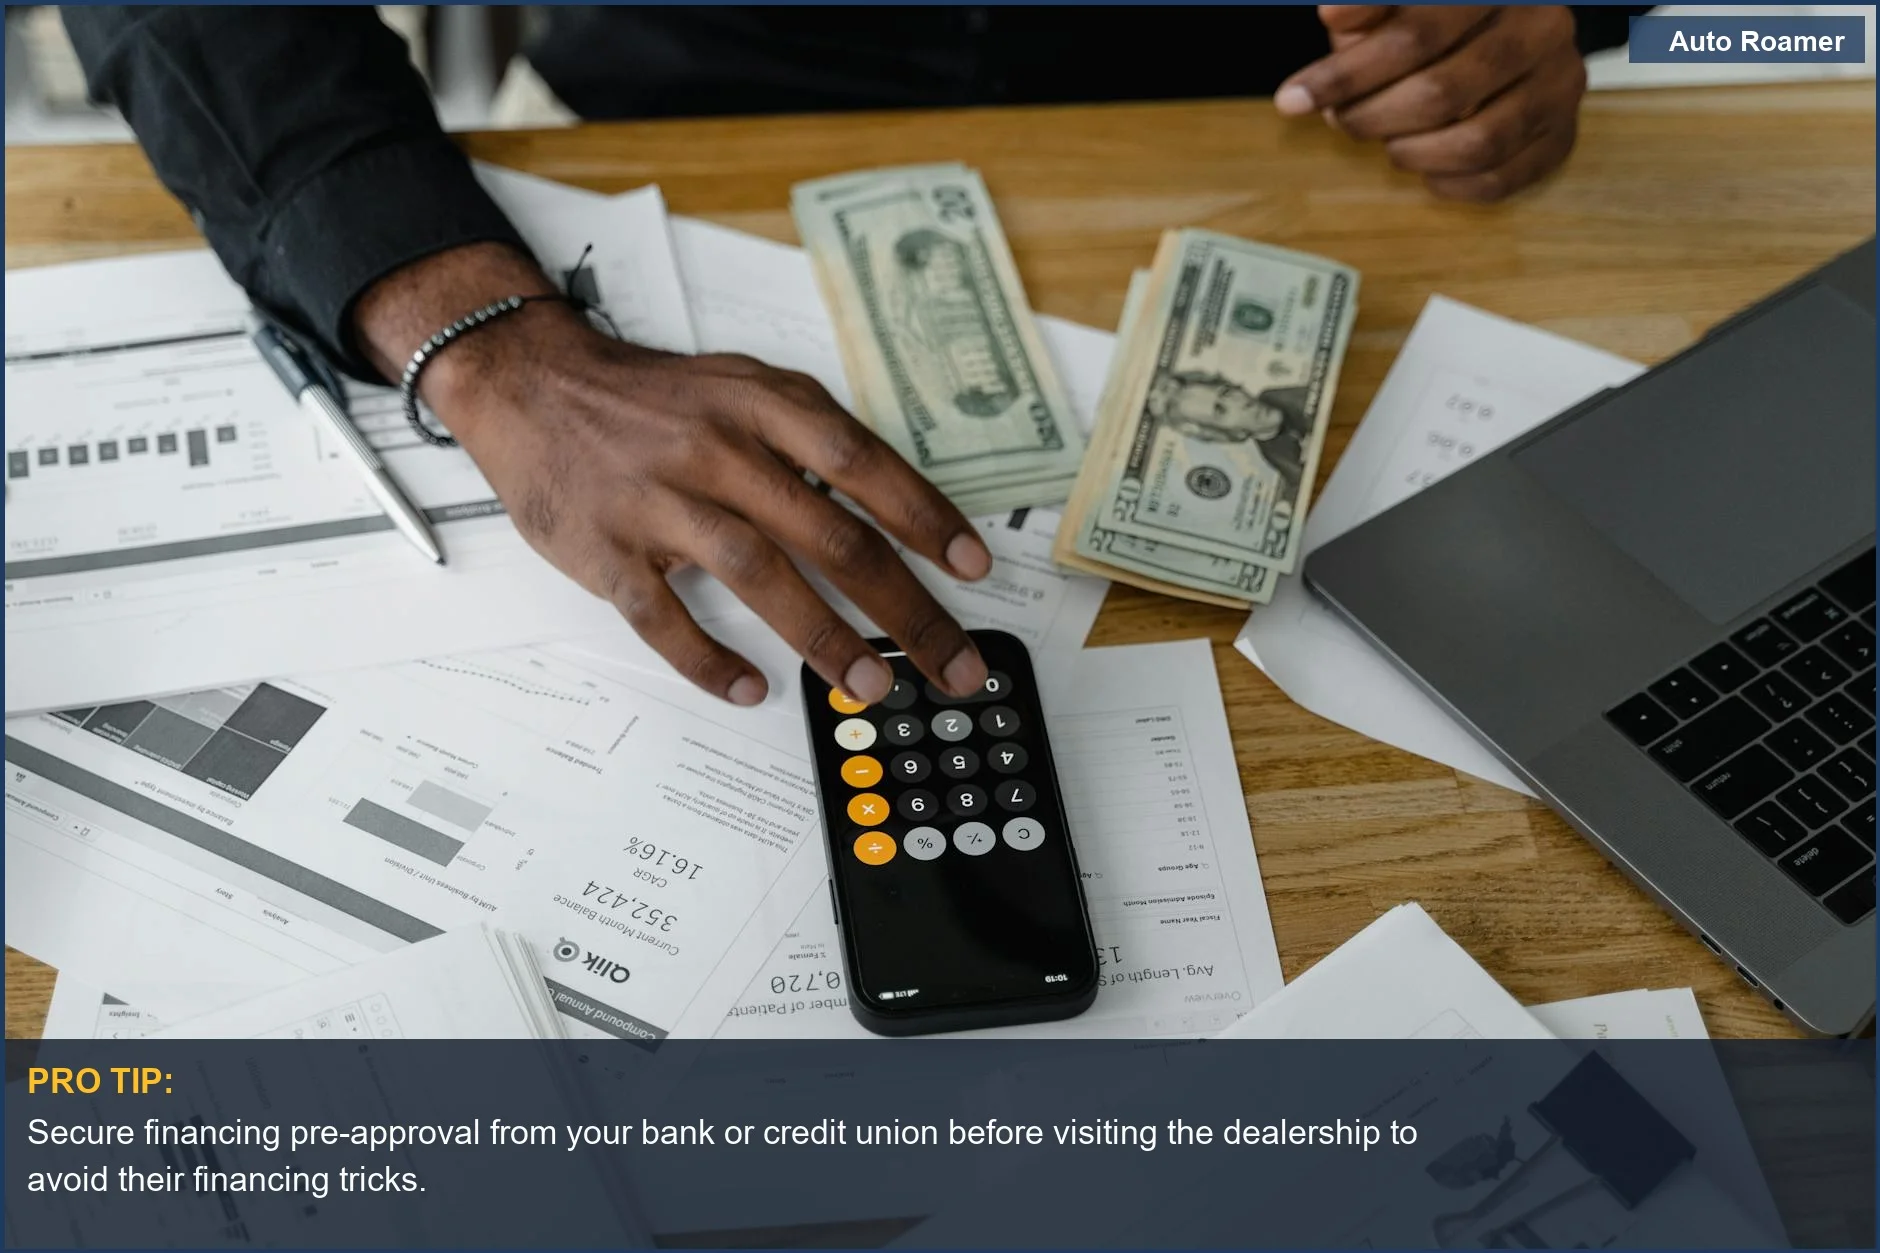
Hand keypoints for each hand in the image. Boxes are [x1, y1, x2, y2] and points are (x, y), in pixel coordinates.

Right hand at [353, 243, 991, 706]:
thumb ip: (813, 438)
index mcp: (762, 406)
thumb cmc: (653, 398)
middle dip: (905, 610)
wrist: (532, 384)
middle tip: (951, 663)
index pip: (864, 465)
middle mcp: (719, 450)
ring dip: (825, 640)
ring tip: (872, 686)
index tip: (971, 569)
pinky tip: (748, 688)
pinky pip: (662, 617)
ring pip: (758, 577)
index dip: (925, 519)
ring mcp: (660, 501)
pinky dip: (708, 659)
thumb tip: (895, 509)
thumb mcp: (743, 386)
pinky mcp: (606, 550)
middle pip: (832, 538)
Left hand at [1275, 5, 1587, 201]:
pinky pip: (1499, 179)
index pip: (1414, 35)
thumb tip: (1334, 12)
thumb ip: (1368, 8)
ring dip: (1411, 153)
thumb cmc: (1437, 23)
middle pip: (1441, 93)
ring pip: (1476, 142)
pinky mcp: (1563, 134)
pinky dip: (1448, 183)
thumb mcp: (1396, 5)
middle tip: (1345, 121)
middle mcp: (1541, 29)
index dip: (1346, 74)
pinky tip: (1425, 166)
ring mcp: (1560, 84)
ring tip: (1388, 142)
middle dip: (1373, 117)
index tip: (1292, 100)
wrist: (1507, 34)